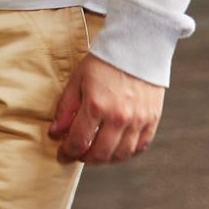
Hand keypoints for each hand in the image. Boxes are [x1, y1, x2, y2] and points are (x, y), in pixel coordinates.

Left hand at [49, 54, 164, 164]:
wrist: (136, 48)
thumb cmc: (103, 62)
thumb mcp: (77, 80)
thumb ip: (66, 108)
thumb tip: (56, 132)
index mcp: (96, 106)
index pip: (79, 141)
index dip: (68, 152)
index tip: (62, 154)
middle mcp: (119, 117)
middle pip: (100, 153)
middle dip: (85, 158)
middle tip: (78, 155)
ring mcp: (138, 120)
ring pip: (121, 154)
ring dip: (106, 159)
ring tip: (95, 153)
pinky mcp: (152, 120)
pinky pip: (140, 147)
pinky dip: (127, 153)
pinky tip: (116, 149)